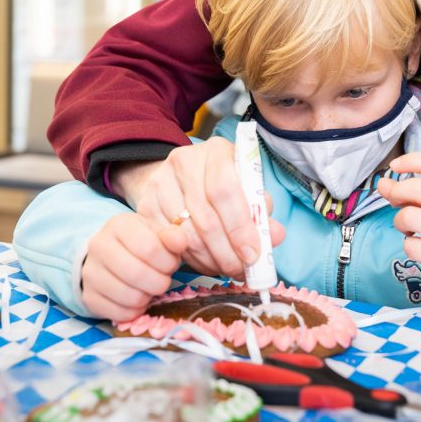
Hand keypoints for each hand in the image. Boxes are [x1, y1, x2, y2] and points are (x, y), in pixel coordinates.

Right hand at [81, 213, 188, 321]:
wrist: (109, 256)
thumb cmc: (141, 243)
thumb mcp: (157, 233)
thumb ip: (172, 237)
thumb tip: (180, 240)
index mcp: (119, 225)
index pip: (149, 248)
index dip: (167, 262)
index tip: (171, 264)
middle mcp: (99, 246)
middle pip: (137, 274)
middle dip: (160, 282)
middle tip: (163, 279)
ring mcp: (89, 272)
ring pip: (129, 296)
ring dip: (148, 297)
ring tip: (150, 288)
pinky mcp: (89, 297)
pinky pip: (119, 314)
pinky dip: (135, 310)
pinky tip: (137, 299)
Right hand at [111, 138, 283, 278]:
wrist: (180, 180)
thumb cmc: (223, 186)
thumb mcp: (247, 191)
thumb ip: (262, 213)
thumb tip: (275, 236)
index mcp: (217, 152)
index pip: (225, 189)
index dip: (240, 226)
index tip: (252, 254)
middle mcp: (184, 162)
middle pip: (205, 216)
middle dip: (227, 251)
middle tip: (240, 269)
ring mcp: (160, 183)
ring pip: (185, 234)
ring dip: (210, 259)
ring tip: (226, 268)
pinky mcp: (145, 206)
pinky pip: (168, 243)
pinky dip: (190, 260)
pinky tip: (205, 262)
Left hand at [377, 151, 420, 293]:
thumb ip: (414, 191)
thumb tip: (383, 183)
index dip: (411, 160)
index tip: (394, 166)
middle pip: (416, 187)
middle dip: (396, 192)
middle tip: (395, 201)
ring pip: (408, 216)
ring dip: (399, 222)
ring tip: (408, 228)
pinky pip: (409, 245)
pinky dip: (408, 245)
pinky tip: (420, 246)